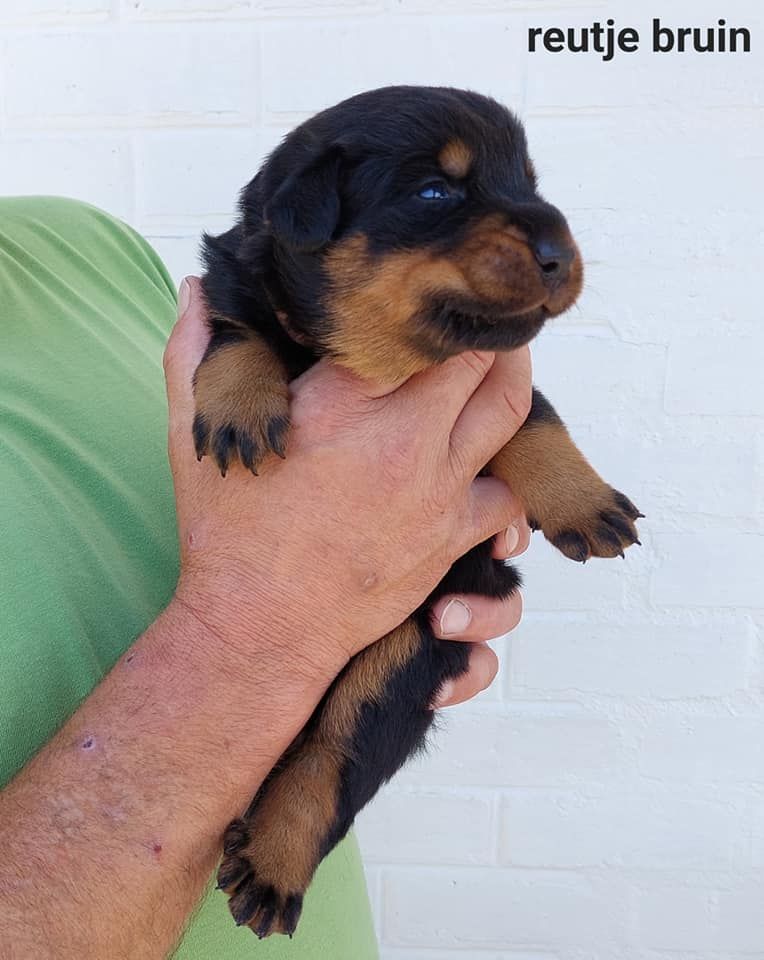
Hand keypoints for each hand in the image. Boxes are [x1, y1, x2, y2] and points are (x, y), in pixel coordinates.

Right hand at [164, 277, 531, 693]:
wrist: (259, 628)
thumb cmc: (226, 533)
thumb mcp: (195, 436)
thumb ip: (197, 354)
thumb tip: (200, 289)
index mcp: (341, 403)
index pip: (417, 326)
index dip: (433, 299)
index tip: (432, 290)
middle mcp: (402, 440)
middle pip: (484, 360)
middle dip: (490, 332)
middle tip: (484, 321)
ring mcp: (435, 491)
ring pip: (511, 416)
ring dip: (511, 386)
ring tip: (499, 371)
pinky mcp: (452, 537)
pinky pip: (510, 494)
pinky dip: (505, 472)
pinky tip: (484, 461)